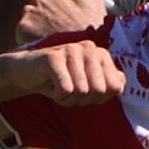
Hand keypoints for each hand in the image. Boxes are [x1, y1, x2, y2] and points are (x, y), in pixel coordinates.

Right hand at [6, 39, 124, 105]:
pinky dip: (57, 96)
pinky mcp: (54, 58)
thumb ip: (109, 84)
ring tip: (59, 87)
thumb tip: (120, 85)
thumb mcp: (89, 84)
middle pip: (98, 91)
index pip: (115, 87)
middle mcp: (89, 48)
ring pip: (81, 92)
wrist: (28, 73)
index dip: (99, 99)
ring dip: (67, 99)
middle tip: (69, 91)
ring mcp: (71, 50)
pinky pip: (65, 90)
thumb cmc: (62, 80)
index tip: (85, 92)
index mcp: (101, 54)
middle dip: (83, 100)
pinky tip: (50, 86)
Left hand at [14, 0, 107, 43]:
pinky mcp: (23, 28)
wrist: (80, 53)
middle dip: (45, 12)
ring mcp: (29, 11)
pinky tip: (43, 44)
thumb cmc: (91, 27)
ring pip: (30, 16)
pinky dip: (31, 37)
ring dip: (37, 24)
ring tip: (50, 37)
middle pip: (38, 2)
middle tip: (57, 28)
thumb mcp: (95, 0)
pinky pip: (24, 31)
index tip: (64, 15)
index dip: (57, 3)